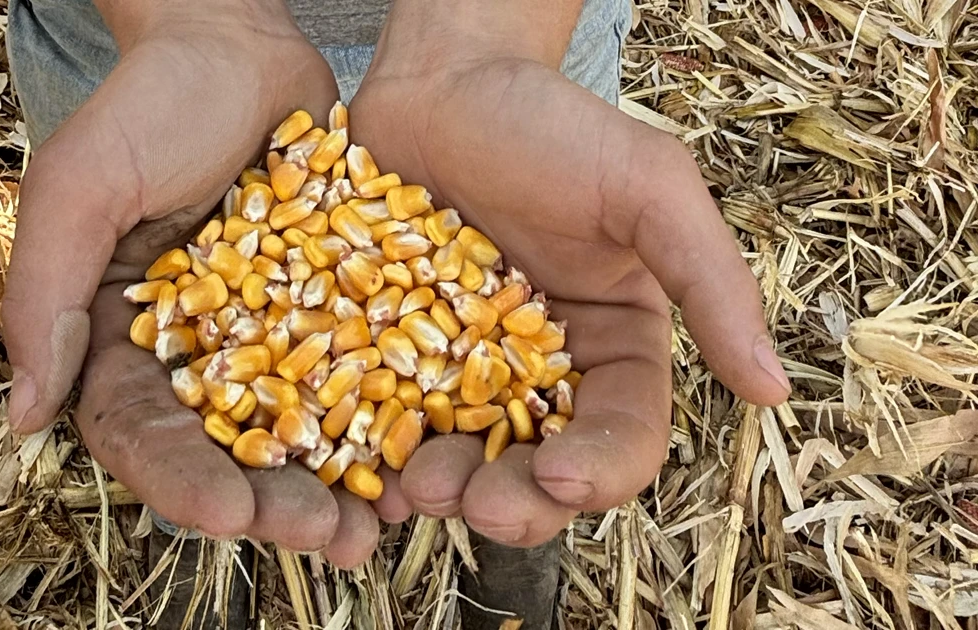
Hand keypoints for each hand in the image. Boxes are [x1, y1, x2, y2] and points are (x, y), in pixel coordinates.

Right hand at [2, 0, 378, 566]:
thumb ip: (47, 293)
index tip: (228, 514)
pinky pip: (359, 375)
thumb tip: (23, 415)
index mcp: (120, 339)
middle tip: (326, 540)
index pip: (141, 431)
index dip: (181, 480)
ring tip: (375, 526)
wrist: (240, 44)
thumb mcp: (81, 185)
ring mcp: (267, 336)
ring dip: (336, 485)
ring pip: (300, 429)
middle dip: (273, 504)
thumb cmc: (149, 104)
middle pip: (228, 450)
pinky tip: (421, 458)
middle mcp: (195, 353)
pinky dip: (385, 420)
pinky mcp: (329, 310)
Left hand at [348, 0, 790, 545]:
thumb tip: (777, 390)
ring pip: (461, 462)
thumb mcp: (649, 190)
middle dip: (514, 504)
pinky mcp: (394, 357)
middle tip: (474, 504)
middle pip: (539, 471)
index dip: (601, 471)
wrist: (443, 81)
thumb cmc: (553, 127)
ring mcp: (462, 370)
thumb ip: (712, 282)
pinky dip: (376, 457)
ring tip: (411, 488)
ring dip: (442, 491)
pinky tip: (361, 471)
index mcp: (615, 348)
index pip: (624, 436)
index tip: (560, 475)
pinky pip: (387, 422)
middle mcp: (543, 374)